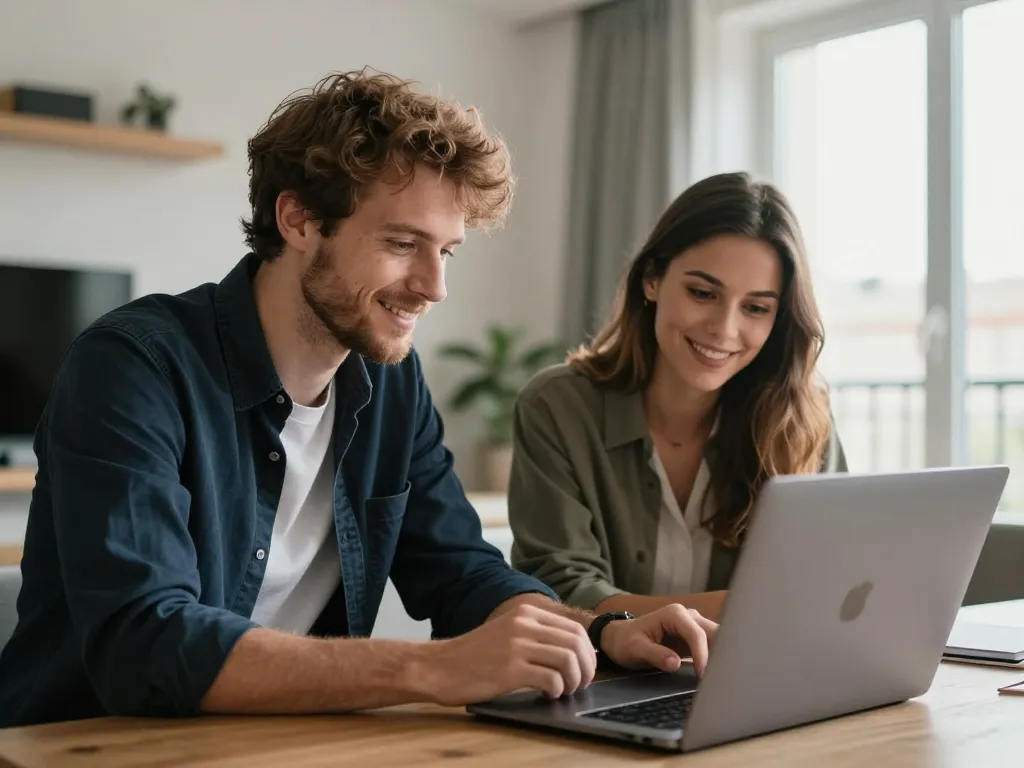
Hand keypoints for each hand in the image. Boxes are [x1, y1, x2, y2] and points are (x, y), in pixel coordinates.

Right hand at [417, 603, 597, 704]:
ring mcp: (517, 645)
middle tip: (580, 684)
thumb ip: (536, 634)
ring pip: (568, 660)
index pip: (575, 628)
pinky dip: (557, 690)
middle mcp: (524, 624)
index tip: (583, 668)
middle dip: (586, 668)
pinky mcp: (511, 669)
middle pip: (577, 643)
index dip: (587, 652)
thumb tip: (574, 650)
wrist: (439, 667)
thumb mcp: (508, 632)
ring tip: (564, 690)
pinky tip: (547, 694)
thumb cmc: (474, 655)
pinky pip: (551, 679)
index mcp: (526, 613)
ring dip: (574, 681)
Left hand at [599, 604, 717, 676]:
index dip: (702, 655)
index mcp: (674, 614)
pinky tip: (719, 674)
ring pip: (718, 638)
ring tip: (723, 677)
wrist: (621, 639)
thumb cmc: (626, 641)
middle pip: (713, 633)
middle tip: (722, 677)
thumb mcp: (635, 648)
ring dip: (722, 656)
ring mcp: (694, 625)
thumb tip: (675, 663)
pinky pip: (713, 646)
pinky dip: (717, 658)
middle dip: (720, 654)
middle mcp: (688, 616)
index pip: (697, 634)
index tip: (703, 675)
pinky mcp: (696, 638)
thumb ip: (655, 654)